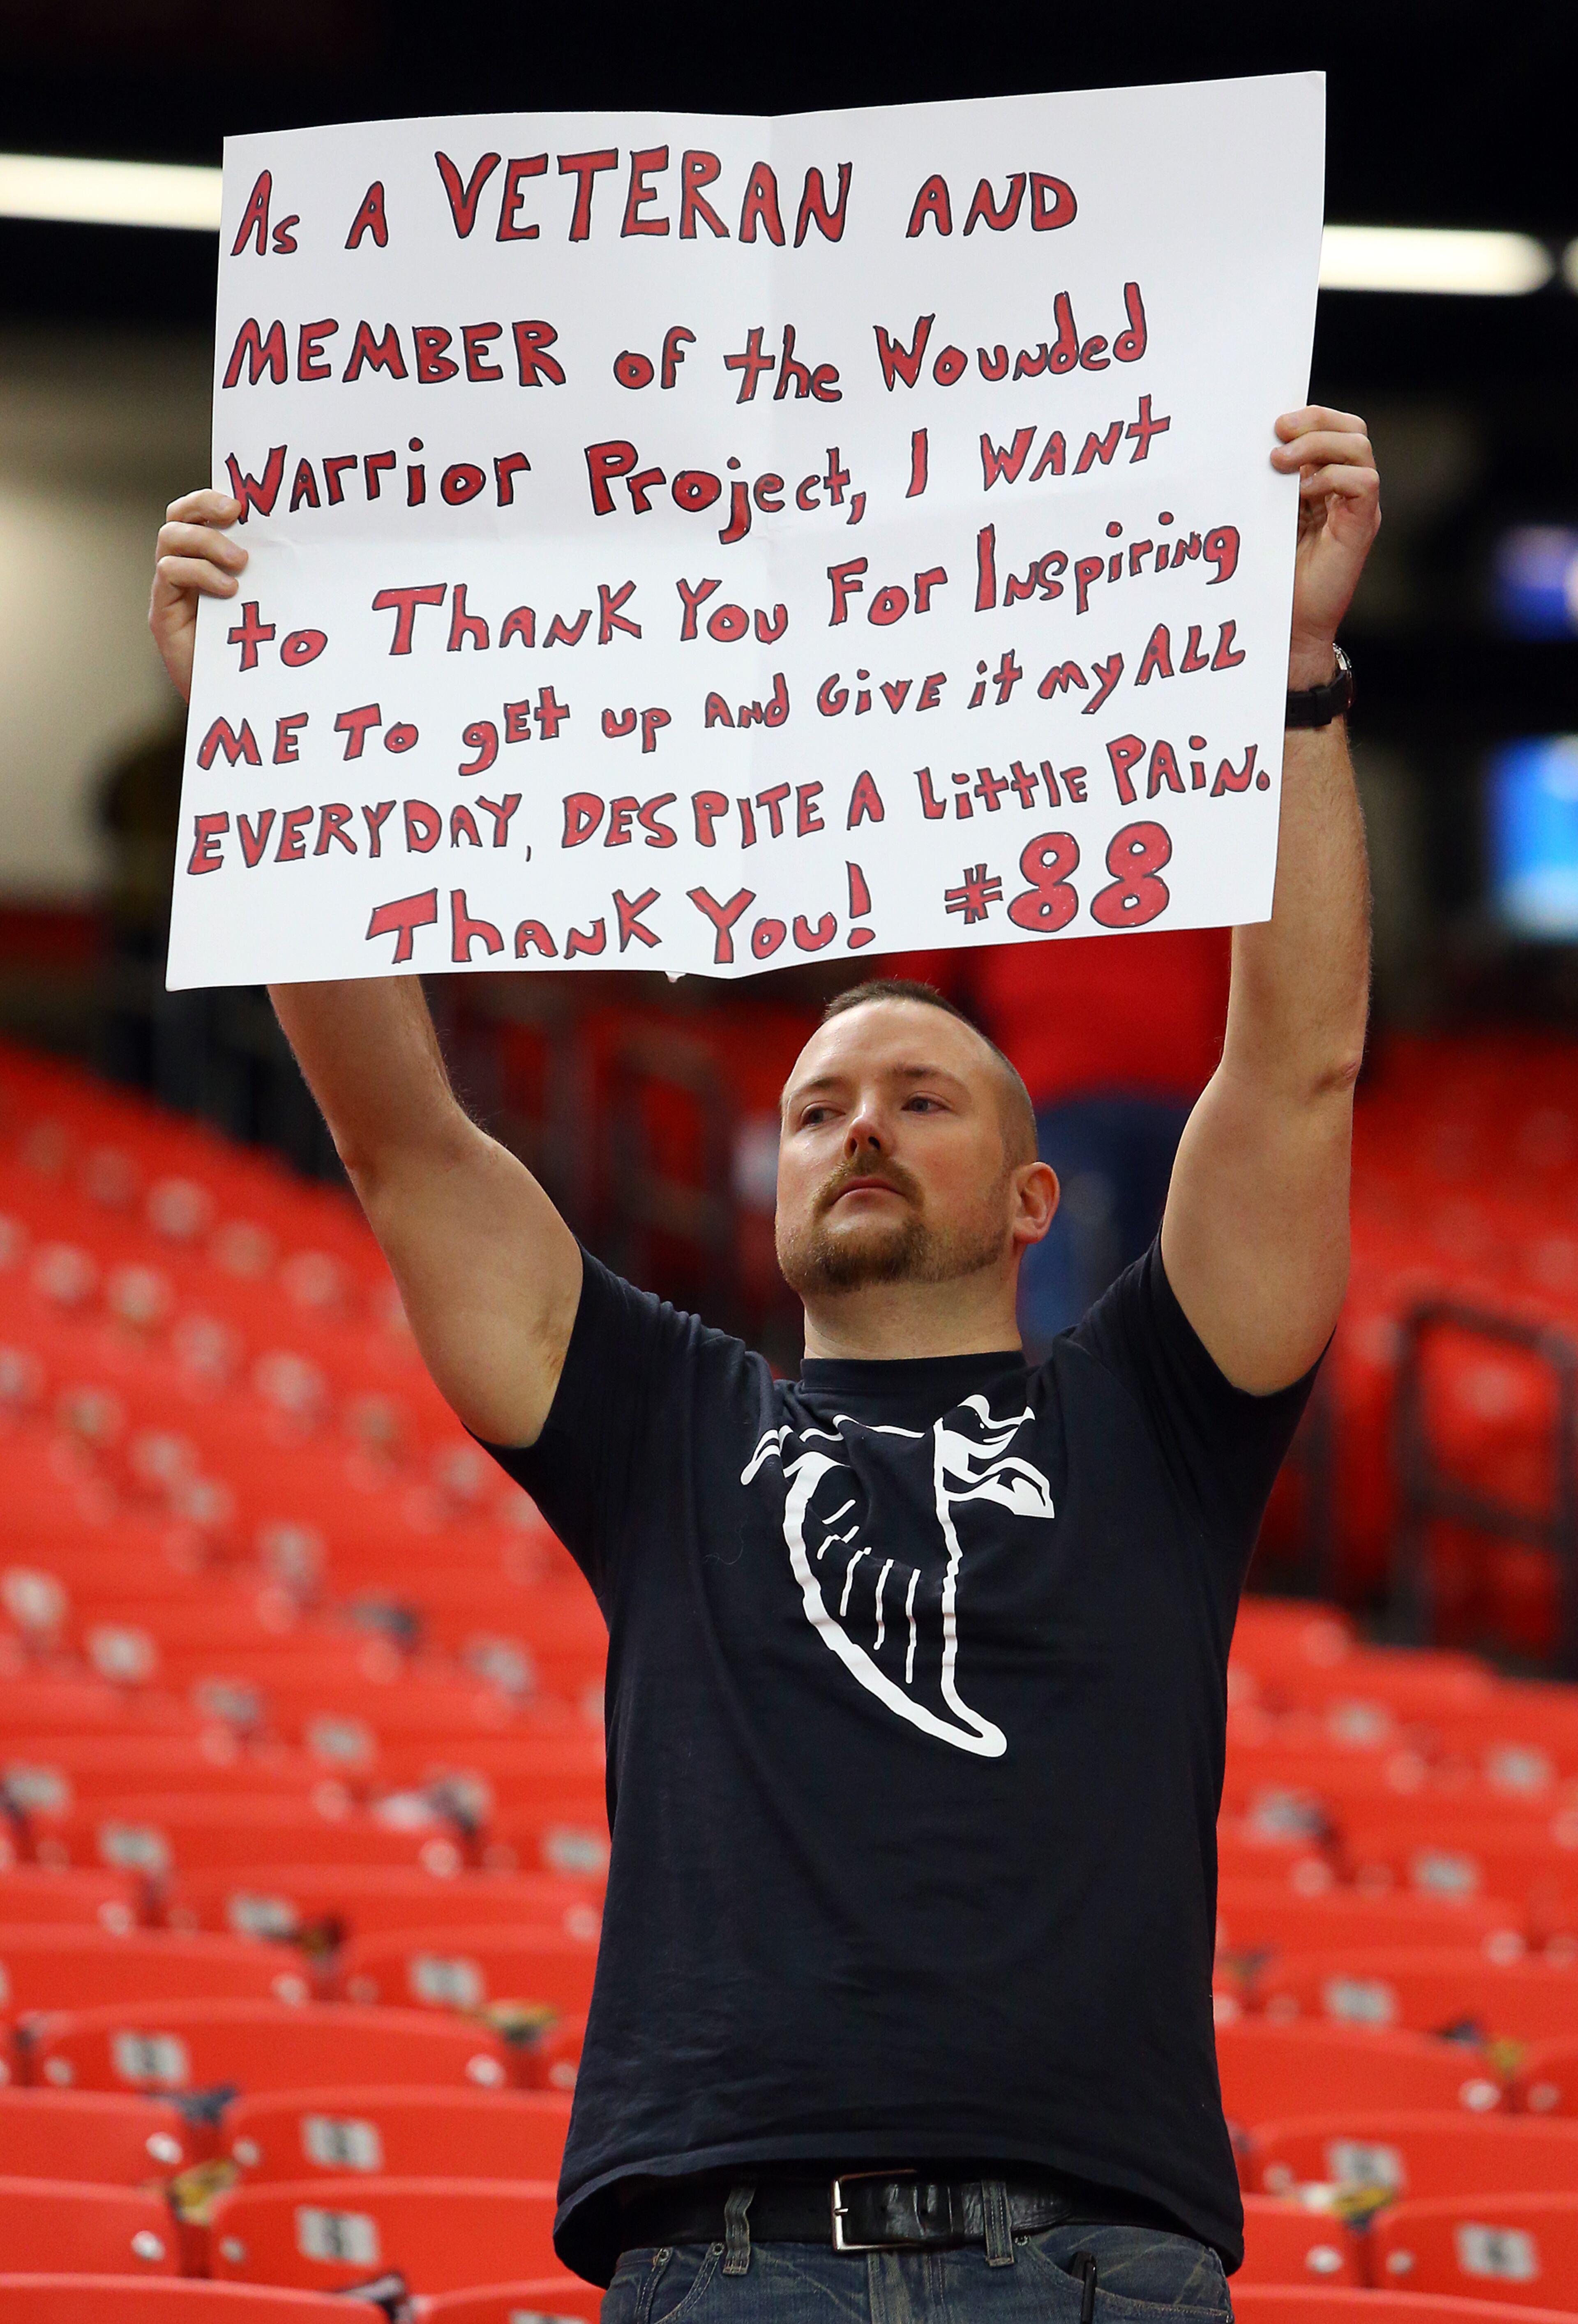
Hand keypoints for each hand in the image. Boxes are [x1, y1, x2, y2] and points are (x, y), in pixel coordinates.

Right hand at [149, 490, 246, 702]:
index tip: (241, 502)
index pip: (197, 513)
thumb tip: (294, 540)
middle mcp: (183, 571)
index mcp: (206, 561)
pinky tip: (228, 590)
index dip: (210, 498)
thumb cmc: (257, 653)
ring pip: (170, 539)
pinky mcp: (162, 613)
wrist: (237, 700)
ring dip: (207, 543)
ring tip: (240, 565)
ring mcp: (170, 591)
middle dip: (203, 506)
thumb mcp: (266, 603)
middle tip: (234, 515)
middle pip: (177, 517)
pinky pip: (168, 573)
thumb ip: (266, 574)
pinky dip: (199, 573)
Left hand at [1270, 407, 1380, 690]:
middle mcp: (1347, 489)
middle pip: (1352, 429)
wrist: (1288, 624)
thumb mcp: (1266, 517)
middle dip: (1316, 420)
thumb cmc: (1272, 574)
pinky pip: (1364, 482)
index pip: (1331, 428)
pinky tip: (1303, 492)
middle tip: (1278, 431)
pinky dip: (1333, 477)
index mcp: (1324, 481)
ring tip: (1281, 461)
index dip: (1309, 416)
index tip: (1271, 422)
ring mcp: (1358, 507)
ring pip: (1359, 448)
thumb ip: (1269, 483)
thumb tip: (1256, 446)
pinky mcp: (1361, 526)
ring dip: (1319, 445)